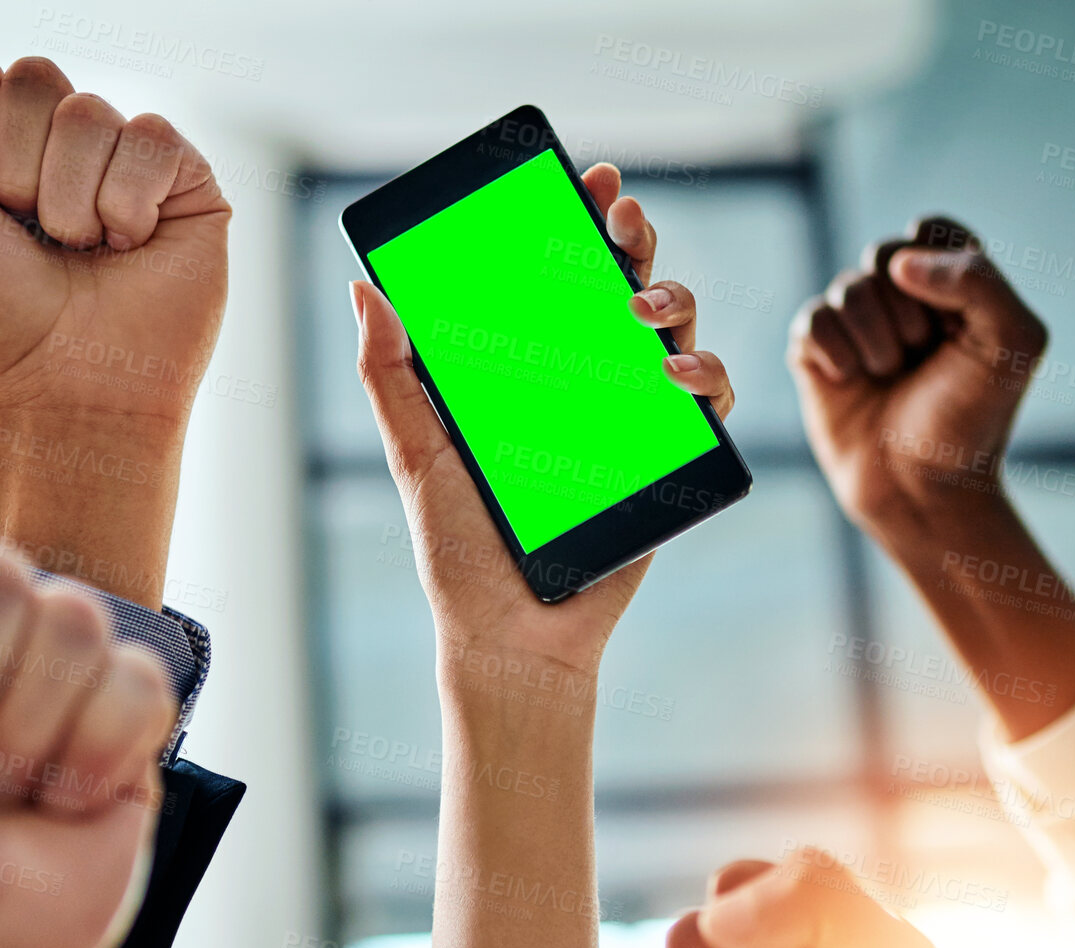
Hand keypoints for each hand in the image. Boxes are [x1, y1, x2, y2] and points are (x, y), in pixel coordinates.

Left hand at [0, 33, 228, 424]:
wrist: (67, 386)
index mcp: (2, 140)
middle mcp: (68, 143)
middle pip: (34, 79)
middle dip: (18, 170)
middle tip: (36, 237)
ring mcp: (130, 160)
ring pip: (89, 112)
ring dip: (71, 201)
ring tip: (85, 252)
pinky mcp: (189, 183)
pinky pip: (150, 138)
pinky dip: (127, 205)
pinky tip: (130, 250)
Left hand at [351, 164, 733, 682]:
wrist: (514, 639)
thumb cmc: (461, 554)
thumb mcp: (418, 457)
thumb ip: (392, 379)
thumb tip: (366, 290)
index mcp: (527, 374)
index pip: (556, 281)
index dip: (575, 224)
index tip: (582, 180)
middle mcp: (583, 387)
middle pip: (622, 291)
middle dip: (631, 241)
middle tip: (621, 218)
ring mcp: (630, 421)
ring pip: (673, 335)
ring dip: (671, 300)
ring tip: (643, 309)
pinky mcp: (670, 463)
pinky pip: (708, 404)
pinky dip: (706, 378)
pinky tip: (677, 377)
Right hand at [789, 217, 1047, 534]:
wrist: (920, 488)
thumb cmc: (971, 420)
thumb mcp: (1012, 343)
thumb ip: (976, 280)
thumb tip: (900, 263)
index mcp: (953, 286)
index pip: (932, 229)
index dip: (938, 262)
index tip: (956, 316)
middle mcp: (901, 299)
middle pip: (883, 252)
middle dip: (906, 309)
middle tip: (923, 356)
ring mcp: (855, 325)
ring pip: (847, 289)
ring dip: (875, 340)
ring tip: (890, 377)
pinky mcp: (814, 353)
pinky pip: (811, 320)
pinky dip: (836, 352)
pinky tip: (852, 380)